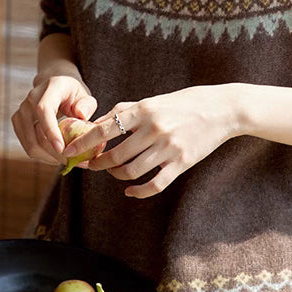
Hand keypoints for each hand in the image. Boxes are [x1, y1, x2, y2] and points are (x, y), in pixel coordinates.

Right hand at [11, 75, 96, 166]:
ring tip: (65, 160)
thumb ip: (87, 105)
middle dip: (53, 152)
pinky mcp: (17, 122)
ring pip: (29, 143)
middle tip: (71, 162)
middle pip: (35, 133)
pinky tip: (54, 156)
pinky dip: (41, 155)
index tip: (62, 149)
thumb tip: (81, 115)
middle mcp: (31, 98)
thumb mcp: (84, 95)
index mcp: (50, 88)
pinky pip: (27, 146)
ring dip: (47, 157)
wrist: (54, 86)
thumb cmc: (72, 94)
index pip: (44, 110)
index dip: (51, 131)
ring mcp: (21, 110)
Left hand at [61, 85, 238, 198]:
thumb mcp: (154, 99)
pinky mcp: (182, 163)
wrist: (222, 109)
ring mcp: (169, 148)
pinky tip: (130, 191)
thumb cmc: (185, 102)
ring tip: (114, 172)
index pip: (105, 129)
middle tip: (91, 165)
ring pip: (132, 171)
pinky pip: (155, 184)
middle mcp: (155, 129)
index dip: (83, 143)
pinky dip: (138, 192)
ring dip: (117, 175)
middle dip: (98, 164)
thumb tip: (99, 122)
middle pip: (116, 155)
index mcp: (144, 110)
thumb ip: (126, 109)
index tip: (69, 151)